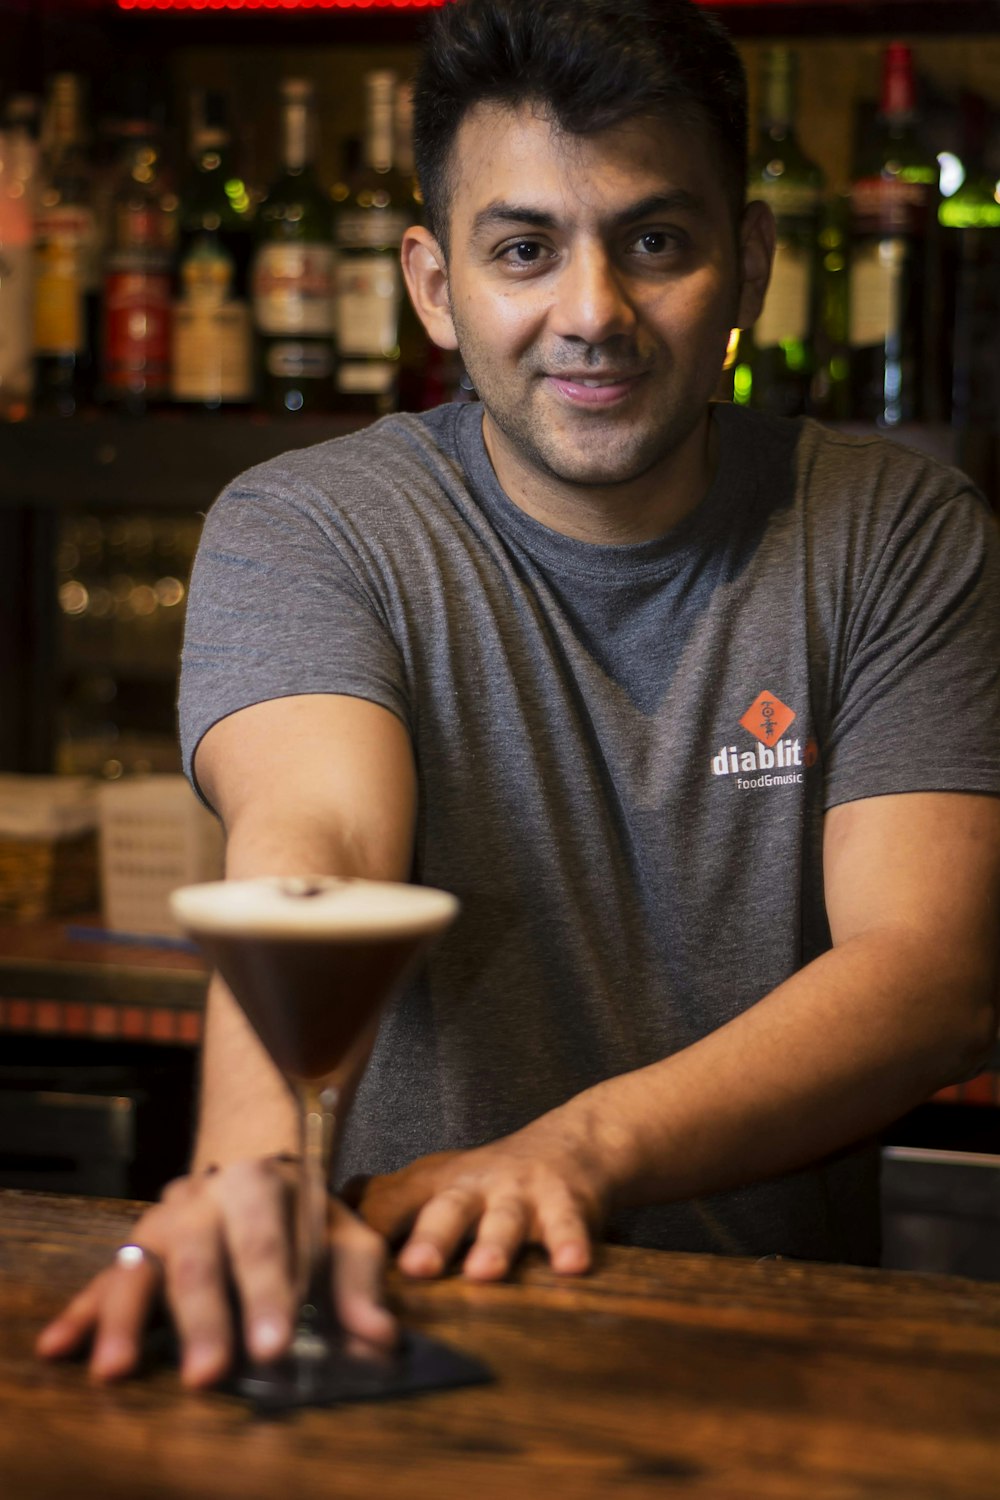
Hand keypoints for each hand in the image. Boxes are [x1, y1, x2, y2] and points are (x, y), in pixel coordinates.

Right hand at [35, 1158, 394, 1386]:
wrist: (249, 1159)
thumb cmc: (302, 1214)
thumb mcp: (343, 1236)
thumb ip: (360, 1287)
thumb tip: (382, 1338)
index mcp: (260, 1185)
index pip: (265, 1242)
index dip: (268, 1292)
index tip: (273, 1344)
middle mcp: (201, 1200)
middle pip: (199, 1260)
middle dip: (204, 1319)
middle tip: (208, 1373)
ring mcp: (159, 1223)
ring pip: (138, 1268)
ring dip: (123, 1320)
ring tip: (114, 1369)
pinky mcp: (132, 1252)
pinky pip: (101, 1281)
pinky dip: (80, 1313)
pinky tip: (58, 1345)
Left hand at [352, 1108, 614, 1282]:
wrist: (569, 1145)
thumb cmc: (485, 1182)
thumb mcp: (431, 1185)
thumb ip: (382, 1205)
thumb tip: (316, 1225)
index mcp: (430, 1187)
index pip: (386, 1206)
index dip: (362, 1233)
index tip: (339, 1263)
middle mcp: (471, 1187)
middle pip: (445, 1211)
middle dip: (430, 1239)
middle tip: (414, 1267)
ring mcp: (518, 1193)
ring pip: (503, 1219)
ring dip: (494, 1244)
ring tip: (485, 1270)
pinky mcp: (565, 1201)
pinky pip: (568, 1224)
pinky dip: (570, 1243)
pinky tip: (572, 1266)